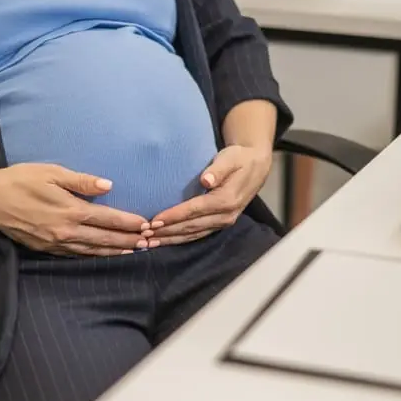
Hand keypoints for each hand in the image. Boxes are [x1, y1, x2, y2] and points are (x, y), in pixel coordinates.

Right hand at [0, 164, 151, 256]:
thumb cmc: (19, 180)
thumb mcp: (51, 173)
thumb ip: (81, 181)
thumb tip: (108, 186)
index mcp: (70, 211)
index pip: (108, 219)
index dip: (129, 223)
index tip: (146, 225)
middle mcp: (66, 231)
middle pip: (104, 239)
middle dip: (128, 241)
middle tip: (149, 244)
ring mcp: (55, 243)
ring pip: (92, 251)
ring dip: (114, 251)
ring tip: (132, 251)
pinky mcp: (45, 248)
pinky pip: (75, 254)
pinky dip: (93, 255)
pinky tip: (101, 254)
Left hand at [148, 145, 272, 246]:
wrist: (256, 166)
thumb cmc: (239, 158)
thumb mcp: (230, 158)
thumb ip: (218, 169)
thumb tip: (207, 180)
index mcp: (226, 200)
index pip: (195, 210)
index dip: (174, 216)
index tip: (154, 221)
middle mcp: (225, 216)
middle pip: (191, 227)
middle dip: (167, 232)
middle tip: (144, 235)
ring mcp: (223, 222)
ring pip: (193, 235)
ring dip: (171, 239)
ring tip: (149, 242)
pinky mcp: (220, 224)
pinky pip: (198, 235)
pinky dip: (180, 239)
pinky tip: (165, 240)